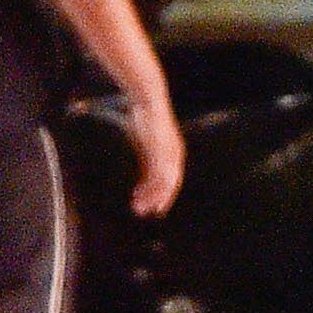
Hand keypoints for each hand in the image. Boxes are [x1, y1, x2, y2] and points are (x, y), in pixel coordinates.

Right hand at [122, 97, 186, 218]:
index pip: (170, 178)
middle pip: (169, 184)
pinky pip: (157, 175)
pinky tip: (139, 196)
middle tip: (145, 212)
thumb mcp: (144, 138)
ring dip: (151, 197)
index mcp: (172, 152)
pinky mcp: (161, 152)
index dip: (160, 192)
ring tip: (138, 208)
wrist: (147, 100)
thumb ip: (144, 152)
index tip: (151, 204)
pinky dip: (149, 188)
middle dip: (158, 199)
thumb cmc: (143, 116)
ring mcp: (169, 153)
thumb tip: (138, 161)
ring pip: (163, 183)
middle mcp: (174, 154)